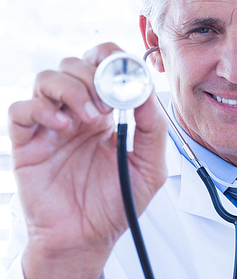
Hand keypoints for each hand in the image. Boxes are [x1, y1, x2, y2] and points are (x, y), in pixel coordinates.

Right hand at [8, 43, 167, 277]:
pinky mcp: (27, 141)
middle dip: (93, 76)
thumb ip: (153, 128)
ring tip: (88, 118)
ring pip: (47, 78)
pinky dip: (41, 109)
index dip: (113, 59)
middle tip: (106, 105)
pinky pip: (21, 108)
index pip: (104, 66)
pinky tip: (62, 126)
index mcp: (107, 113)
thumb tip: (146, 91)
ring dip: (71, 89)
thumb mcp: (150, 166)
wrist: (86, 238)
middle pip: (75, 65)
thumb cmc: (116, 203)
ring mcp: (51, 124)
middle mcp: (77, 112)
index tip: (126, 71)